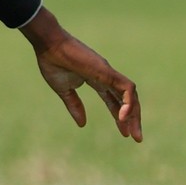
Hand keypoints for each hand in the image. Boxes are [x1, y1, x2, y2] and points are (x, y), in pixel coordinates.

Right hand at [21, 9, 141, 141]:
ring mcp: (109, 74)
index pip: (114, 101)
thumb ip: (74, 106)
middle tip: (136, 138)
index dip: (120, 117)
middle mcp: (107, 78)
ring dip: (134, 114)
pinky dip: (129, 102)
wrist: (49, 46)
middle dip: (132, 119)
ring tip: (133, 133)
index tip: (124, 134)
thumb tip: (82, 124)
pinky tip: (124, 116)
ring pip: (131, 95)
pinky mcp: (108, 72)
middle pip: (126, 100)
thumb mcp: (63, 90)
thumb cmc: (53, 63)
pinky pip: (127, 88)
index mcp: (96, 81)